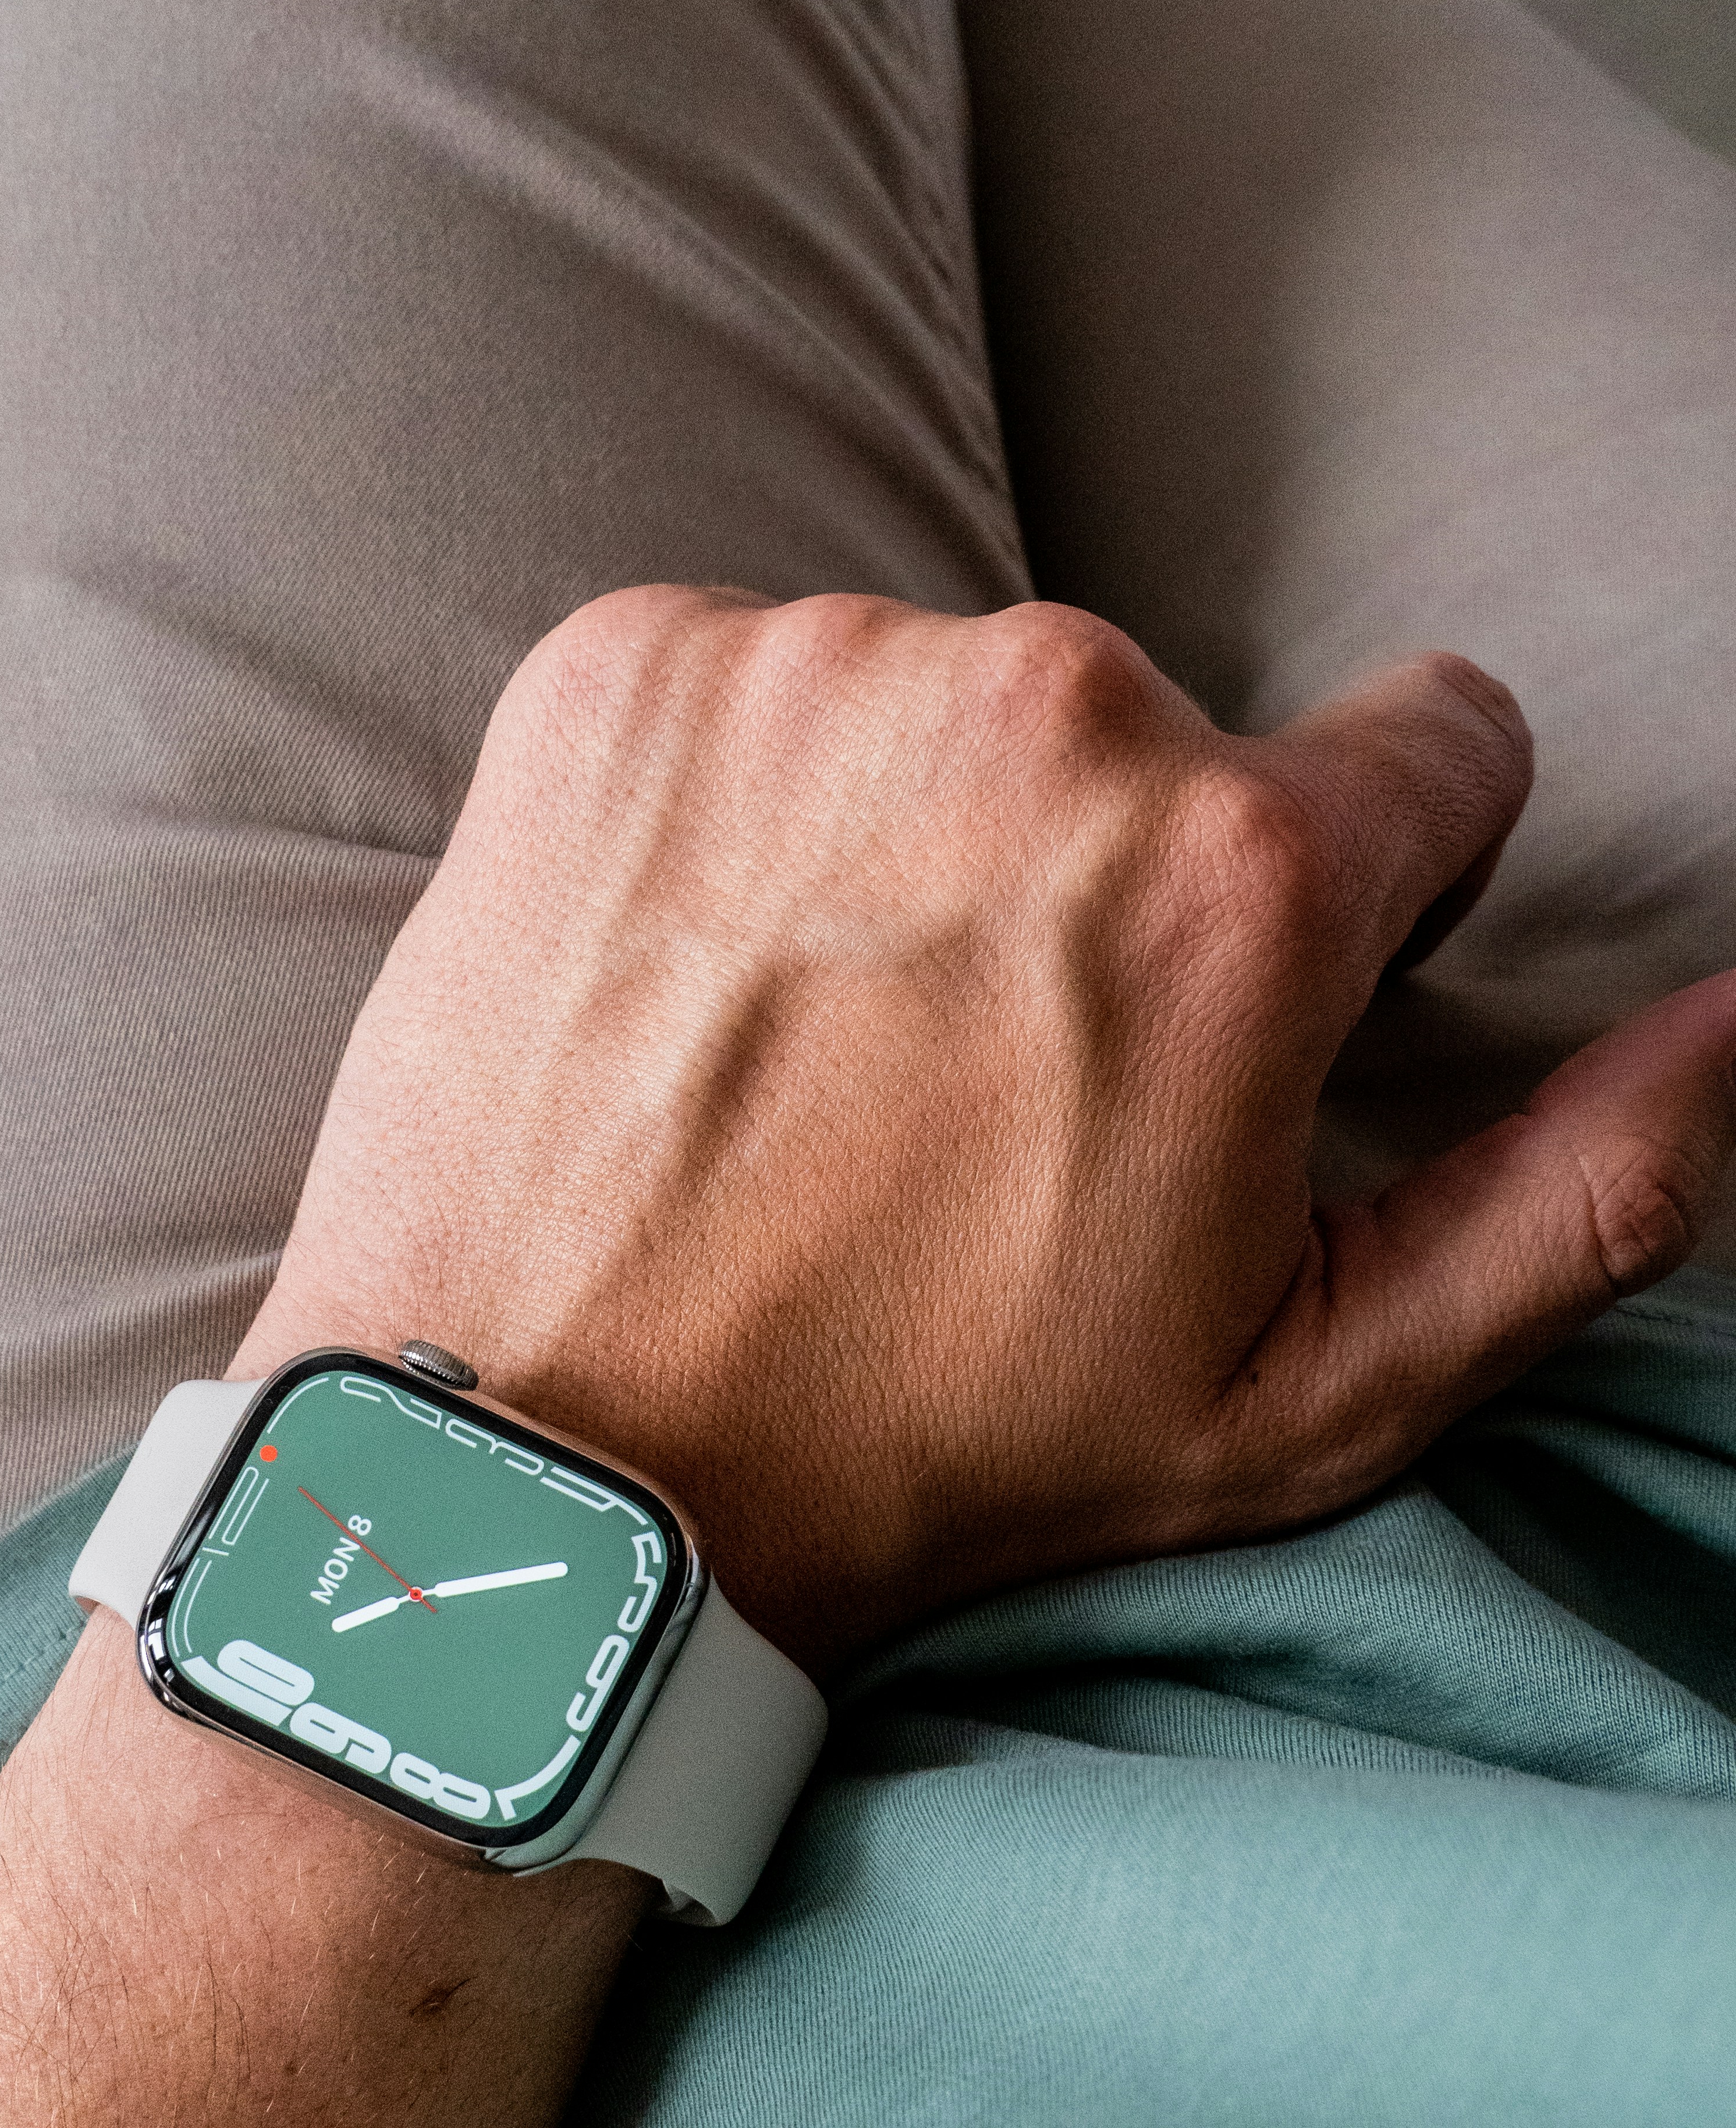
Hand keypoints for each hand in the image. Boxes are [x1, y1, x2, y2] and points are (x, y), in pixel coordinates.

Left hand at [246, 588, 1735, 1671]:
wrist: (545, 1463)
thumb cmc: (932, 1445)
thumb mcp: (1313, 1384)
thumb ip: (1582, 1186)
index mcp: (1244, 875)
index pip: (1436, 748)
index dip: (1366, 891)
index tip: (1236, 1008)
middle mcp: (1045, 708)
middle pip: (1169, 734)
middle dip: (1117, 872)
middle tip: (980, 1077)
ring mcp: (811, 666)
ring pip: (955, 704)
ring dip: (920, 831)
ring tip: (819, 1041)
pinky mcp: (621, 664)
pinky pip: (760, 678)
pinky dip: (742, 797)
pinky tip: (699, 971)